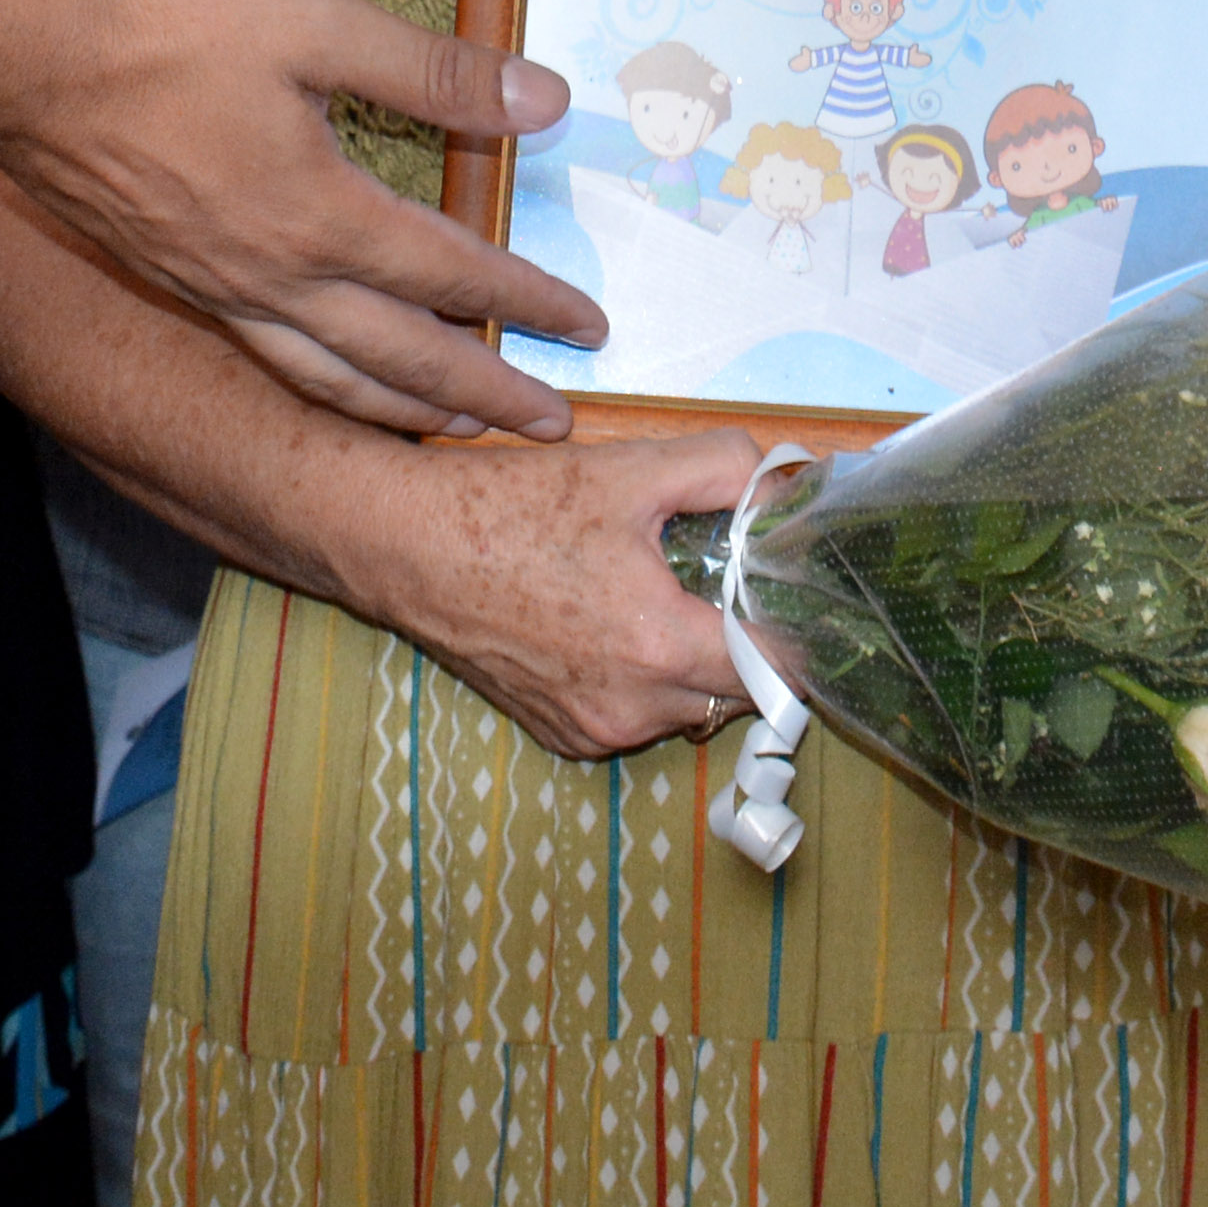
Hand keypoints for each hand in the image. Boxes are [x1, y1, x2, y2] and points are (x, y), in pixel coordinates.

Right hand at [0, 0, 612, 438]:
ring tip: (454, 430)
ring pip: (332, 378)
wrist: (21, 60)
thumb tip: (544, 99)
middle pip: (405, 360)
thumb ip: (432, 70)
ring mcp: (218, 289)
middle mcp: (275, 278)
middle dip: (486, 395)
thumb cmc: (165, 26)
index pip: (453, 274)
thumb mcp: (315, 22)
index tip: (588, 325)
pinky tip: (333, 375)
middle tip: (551, 423)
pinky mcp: (173, 279)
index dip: (529, 299)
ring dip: (405, 410)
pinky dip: (326, 388)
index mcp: (323, 217)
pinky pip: (273, 360)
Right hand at [365, 426, 779, 760]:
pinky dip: (644, 683)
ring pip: (687, 710)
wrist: (408, 548)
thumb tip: (790, 487)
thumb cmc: (512, 508)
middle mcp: (631, 709)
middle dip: (747, 645)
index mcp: (659, 646)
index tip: (799, 596)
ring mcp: (593, 732)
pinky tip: (614, 625)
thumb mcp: (630, 469)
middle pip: (738, 695)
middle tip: (731, 584)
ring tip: (666, 598)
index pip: (777, 671)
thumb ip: (727, 470)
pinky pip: (636, 719)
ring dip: (695, 666)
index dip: (798, 631)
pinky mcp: (561, 737)